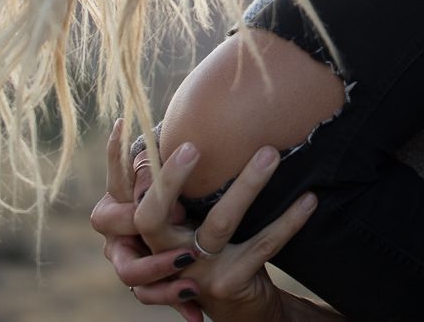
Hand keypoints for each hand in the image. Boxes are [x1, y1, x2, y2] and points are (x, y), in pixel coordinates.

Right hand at [92, 120, 319, 320]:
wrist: (236, 308)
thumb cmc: (210, 248)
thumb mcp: (189, 220)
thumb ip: (180, 185)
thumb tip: (188, 120)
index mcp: (149, 231)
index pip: (121, 195)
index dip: (114, 163)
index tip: (121, 123)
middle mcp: (164, 251)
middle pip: (154, 214)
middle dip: (170, 178)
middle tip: (192, 145)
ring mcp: (194, 271)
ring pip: (218, 223)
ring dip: (247, 185)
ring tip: (270, 153)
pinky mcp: (228, 283)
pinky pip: (262, 245)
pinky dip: (288, 220)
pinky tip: (309, 199)